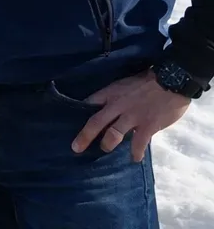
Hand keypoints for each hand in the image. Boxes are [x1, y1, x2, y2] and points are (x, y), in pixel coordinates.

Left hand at [70, 68, 191, 161]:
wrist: (172, 81)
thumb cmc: (149, 80)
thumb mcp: (125, 83)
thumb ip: (117, 97)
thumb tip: (110, 109)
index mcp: (111, 92)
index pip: (89, 102)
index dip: (78, 112)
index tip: (69, 122)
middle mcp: (117, 105)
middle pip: (96, 122)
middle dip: (84, 136)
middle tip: (76, 148)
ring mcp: (132, 117)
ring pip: (113, 134)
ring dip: (107, 144)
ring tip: (105, 149)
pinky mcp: (147, 126)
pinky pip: (138, 143)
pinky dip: (136, 153)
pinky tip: (134, 159)